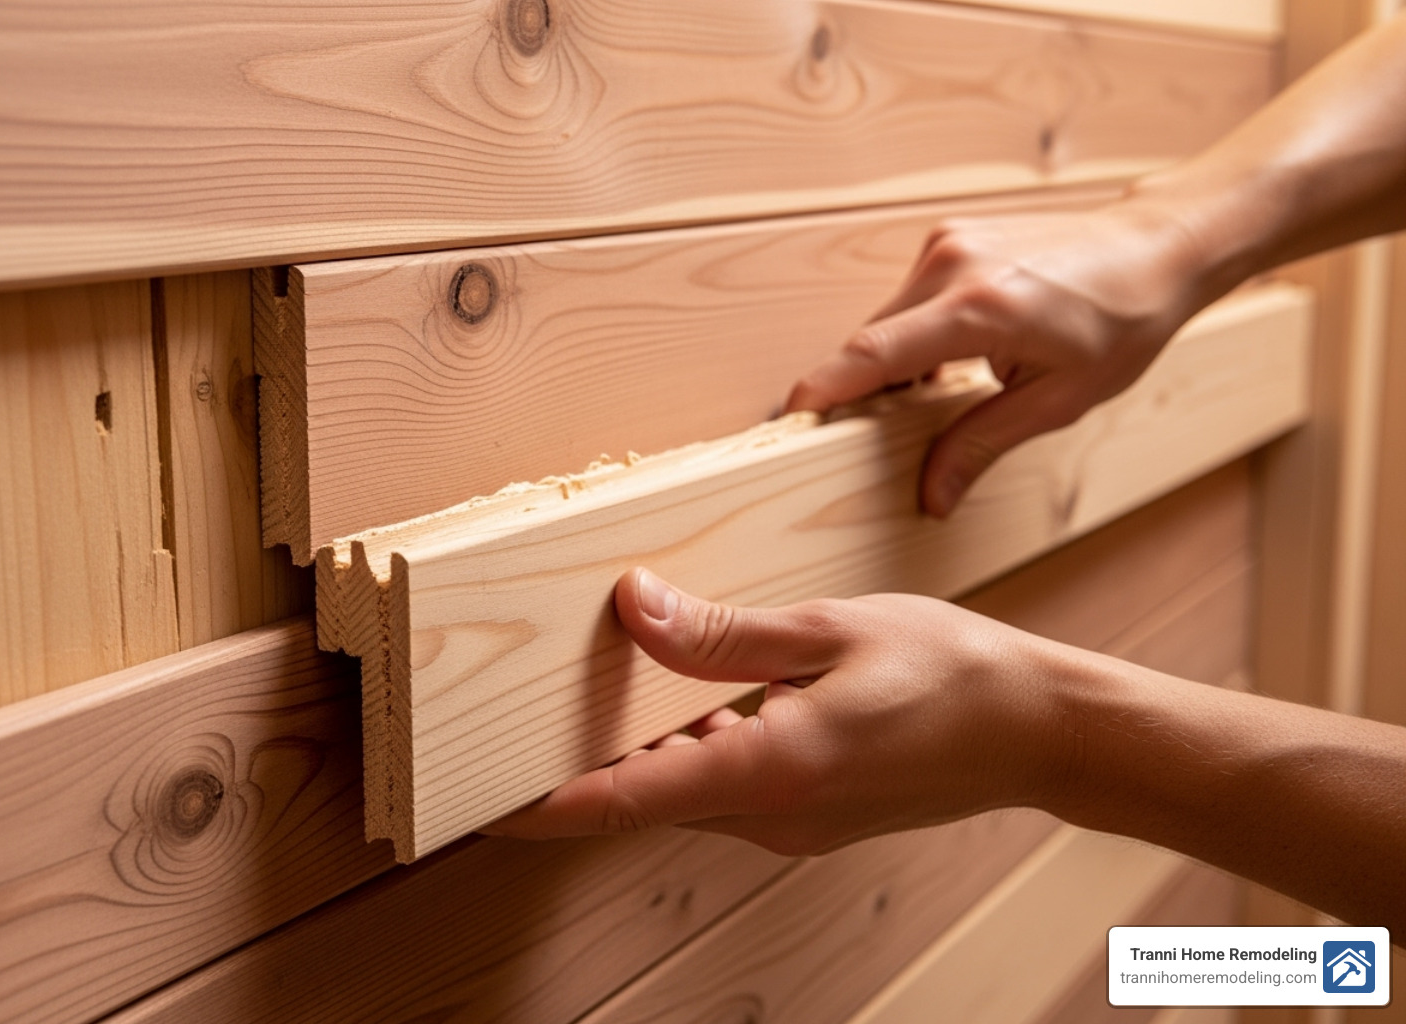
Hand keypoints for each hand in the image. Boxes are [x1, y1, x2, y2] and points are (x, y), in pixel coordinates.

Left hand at [484, 568, 1065, 855]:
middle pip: (639, 797)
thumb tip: (634, 607)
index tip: (476, 801)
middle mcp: (770, 814)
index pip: (622, 802)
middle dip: (574, 764)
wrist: (1039, 731)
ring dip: (632, 750)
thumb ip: (725, 632)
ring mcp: (789, 822)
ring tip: (590, 686)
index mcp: (770, 771)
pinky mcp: (805, 811)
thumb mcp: (832, 629)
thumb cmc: (954, 674)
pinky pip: (720, 785)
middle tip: (513, 709)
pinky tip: (686, 693)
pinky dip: (685, 748)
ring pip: (679, 790)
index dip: (539, 807)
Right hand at [786, 204, 1203, 516]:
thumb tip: (931, 498)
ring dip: (891, 364)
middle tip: (861, 440)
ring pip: (886, 320)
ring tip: (924, 399)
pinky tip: (946, 360)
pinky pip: (907, 299)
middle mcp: (953, 264)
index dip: (823, 391)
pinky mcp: (951, 236)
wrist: (1157, 245)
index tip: (789, 420)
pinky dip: (912, 335)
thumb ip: (981, 444)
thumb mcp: (1058, 401)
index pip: (873, 354)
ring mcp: (949, 242)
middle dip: (860, 393)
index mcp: (981, 308)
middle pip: (871, 343)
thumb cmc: (1122, 321)